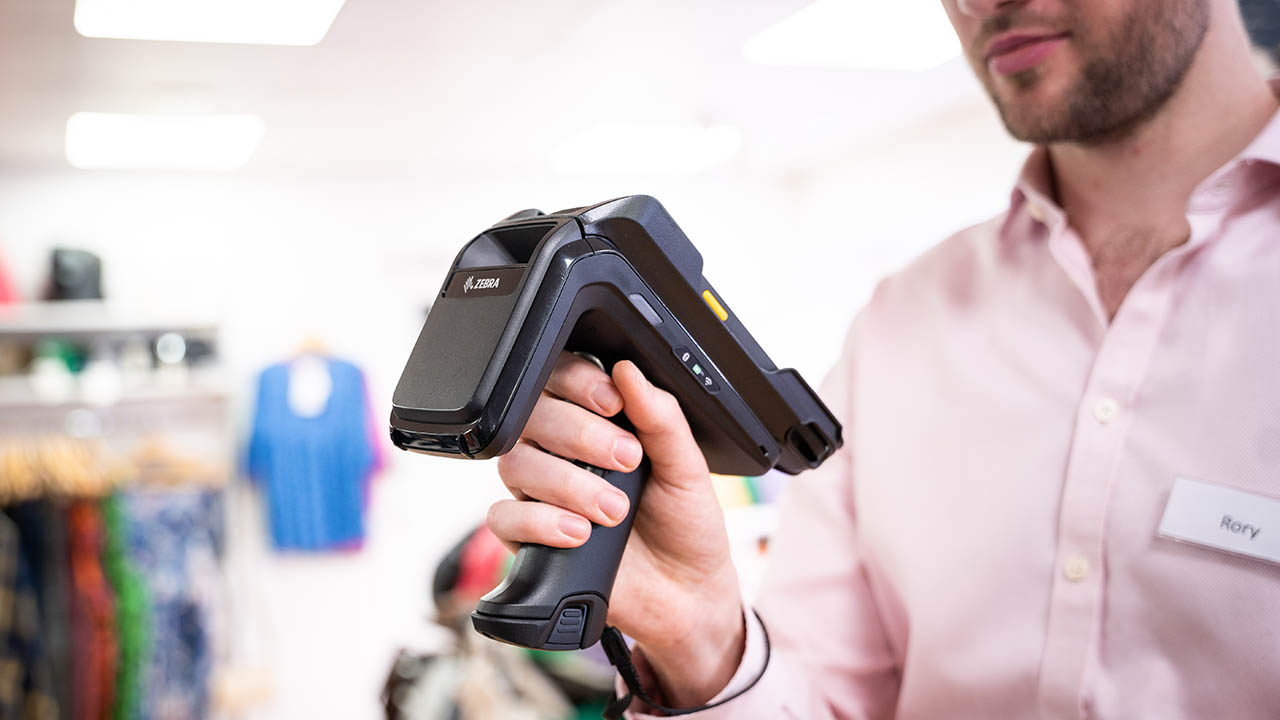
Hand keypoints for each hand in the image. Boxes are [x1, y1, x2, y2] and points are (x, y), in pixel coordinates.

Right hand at [486, 351, 745, 705]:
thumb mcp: (687, 468)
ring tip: (613, 510)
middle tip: (626, 460)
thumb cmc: (685, 525)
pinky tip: (577, 533)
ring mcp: (541, 493)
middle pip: (534, 418)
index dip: (577, 382)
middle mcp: (560, 452)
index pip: (561, 379)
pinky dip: (538, 522)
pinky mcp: (528, 537)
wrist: (685, 595)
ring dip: (566, 483)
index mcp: (596, 422)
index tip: (612, 402)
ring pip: (517, 464)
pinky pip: (504, 517)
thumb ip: (661, 419)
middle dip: (579, 435)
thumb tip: (630, 371)